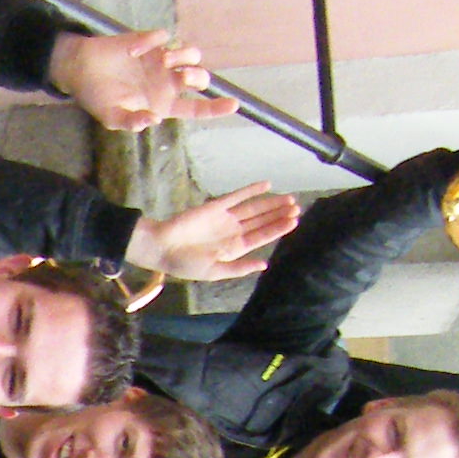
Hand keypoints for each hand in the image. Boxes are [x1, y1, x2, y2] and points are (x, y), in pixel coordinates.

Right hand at [47, 28, 239, 130]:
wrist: (78, 69)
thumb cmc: (96, 96)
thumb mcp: (110, 117)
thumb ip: (130, 121)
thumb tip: (151, 120)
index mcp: (161, 103)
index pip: (194, 109)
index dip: (215, 108)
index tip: (234, 105)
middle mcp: (165, 82)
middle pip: (199, 78)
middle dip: (199, 76)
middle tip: (185, 77)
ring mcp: (159, 61)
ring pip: (191, 55)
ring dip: (184, 56)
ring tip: (164, 61)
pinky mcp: (149, 42)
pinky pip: (162, 37)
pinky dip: (151, 41)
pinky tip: (132, 51)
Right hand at [123, 186, 300, 281]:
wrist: (161, 248)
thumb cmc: (184, 264)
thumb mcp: (214, 272)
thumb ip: (239, 268)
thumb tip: (265, 265)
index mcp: (233, 248)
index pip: (261, 236)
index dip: (278, 229)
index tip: (294, 221)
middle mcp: (232, 231)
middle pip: (261, 220)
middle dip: (279, 214)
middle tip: (297, 207)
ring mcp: (225, 218)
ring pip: (253, 208)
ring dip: (270, 203)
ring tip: (289, 199)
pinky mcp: (215, 206)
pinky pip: (236, 196)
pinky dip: (251, 190)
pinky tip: (266, 185)